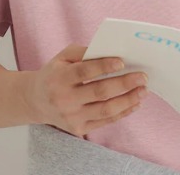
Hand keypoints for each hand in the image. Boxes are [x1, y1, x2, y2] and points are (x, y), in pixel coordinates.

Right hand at [23, 44, 148, 137]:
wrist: (36, 101)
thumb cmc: (55, 72)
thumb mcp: (63, 56)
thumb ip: (85, 52)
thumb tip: (112, 50)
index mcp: (60, 78)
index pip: (84, 71)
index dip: (104, 66)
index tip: (122, 62)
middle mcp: (65, 99)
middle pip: (99, 92)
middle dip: (124, 83)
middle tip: (143, 76)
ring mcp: (72, 117)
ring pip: (105, 110)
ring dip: (128, 100)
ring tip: (143, 90)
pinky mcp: (78, 129)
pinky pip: (105, 121)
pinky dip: (123, 112)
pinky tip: (135, 102)